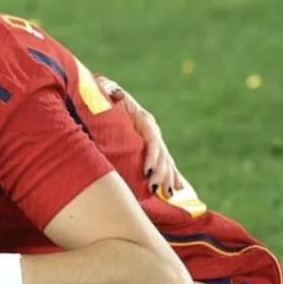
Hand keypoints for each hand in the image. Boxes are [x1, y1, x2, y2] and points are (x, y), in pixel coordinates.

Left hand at [95, 74, 183, 196]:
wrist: (109, 97)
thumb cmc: (105, 95)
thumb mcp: (105, 90)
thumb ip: (109, 89)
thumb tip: (113, 92)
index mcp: (144, 119)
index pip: (152, 139)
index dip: (152, 155)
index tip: (146, 170)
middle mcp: (152, 131)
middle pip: (161, 154)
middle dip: (160, 172)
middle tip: (154, 188)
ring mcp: (154, 141)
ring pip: (166, 161)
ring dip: (168, 177)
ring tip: (169, 193)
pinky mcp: (152, 149)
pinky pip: (165, 164)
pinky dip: (172, 176)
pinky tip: (177, 190)